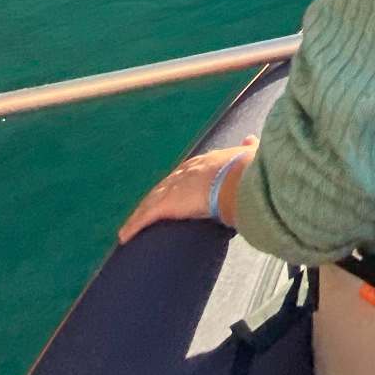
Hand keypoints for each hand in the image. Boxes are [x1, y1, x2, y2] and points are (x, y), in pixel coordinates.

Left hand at [118, 136, 256, 244]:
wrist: (236, 177)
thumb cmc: (245, 169)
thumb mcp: (246, 156)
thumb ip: (247, 148)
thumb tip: (250, 138)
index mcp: (203, 162)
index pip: (183, 173)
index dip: (176, 183)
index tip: (172, 190)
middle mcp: (183, 172)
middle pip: (163, 187)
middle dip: (154, 198)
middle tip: (147, 209)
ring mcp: (172, 188)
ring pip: (150, 202)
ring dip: (139, 214)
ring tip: (131, 227)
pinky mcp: (165, 205)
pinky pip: (145, 217)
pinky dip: (134, 226)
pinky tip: (124, 236)